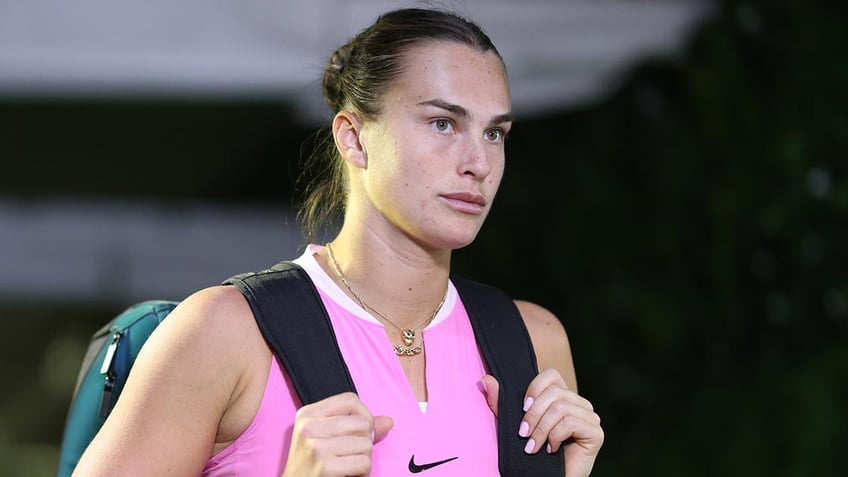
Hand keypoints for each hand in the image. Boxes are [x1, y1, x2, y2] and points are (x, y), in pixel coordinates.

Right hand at [282, 392, 392, 476]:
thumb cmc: (311, 465)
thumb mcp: (325, 438)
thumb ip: (356, 426)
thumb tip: (388, 421)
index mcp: (308, 414)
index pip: (350, 400)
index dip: (364, 415)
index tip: (359, 431)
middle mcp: (309, 427)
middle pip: (362, 422)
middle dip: (364, 441)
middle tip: (350, 454)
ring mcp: (316, 447)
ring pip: (365, 444)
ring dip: (363, 458)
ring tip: (347, 464)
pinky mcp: (325, 467)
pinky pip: (363, 463)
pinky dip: (362, 472)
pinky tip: (348, 473)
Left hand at [482, 370, 602, 476]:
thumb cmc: (531, 454)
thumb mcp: (513, 424)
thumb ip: (501, 403)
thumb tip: (485, 379)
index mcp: (563, 397)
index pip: (551, 375)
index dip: (534, 388)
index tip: (522, 409)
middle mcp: (580, 404)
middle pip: (555, 392)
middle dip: (534, 414)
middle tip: (523, 435)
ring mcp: (590, 417)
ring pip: (561, 407)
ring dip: (541, 429)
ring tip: (533, 447)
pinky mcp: (595, 433)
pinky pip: (571, 423)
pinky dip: (555, 437)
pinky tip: (550, 450)